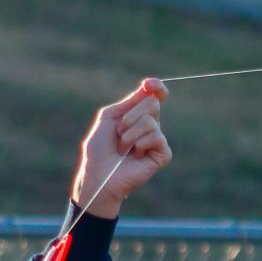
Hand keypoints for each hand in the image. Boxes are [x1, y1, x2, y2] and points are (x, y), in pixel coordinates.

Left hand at [71, 79, 171, 218]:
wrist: (98, 175)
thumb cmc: (99, 149)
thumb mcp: (109, 117)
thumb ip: (129, 102)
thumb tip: (149, 88)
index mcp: (137, 116)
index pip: (154, 96)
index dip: (156, 87)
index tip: (149, 85)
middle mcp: (150, 126)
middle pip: (152, 104)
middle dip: (130, 117)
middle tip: (119, 133)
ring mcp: (157, 141)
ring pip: (151, 121)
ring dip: (130, 134)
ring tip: (123, 149)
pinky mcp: (163, 155)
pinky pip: (157, 137)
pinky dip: (140, 144)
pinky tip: (135, 155)